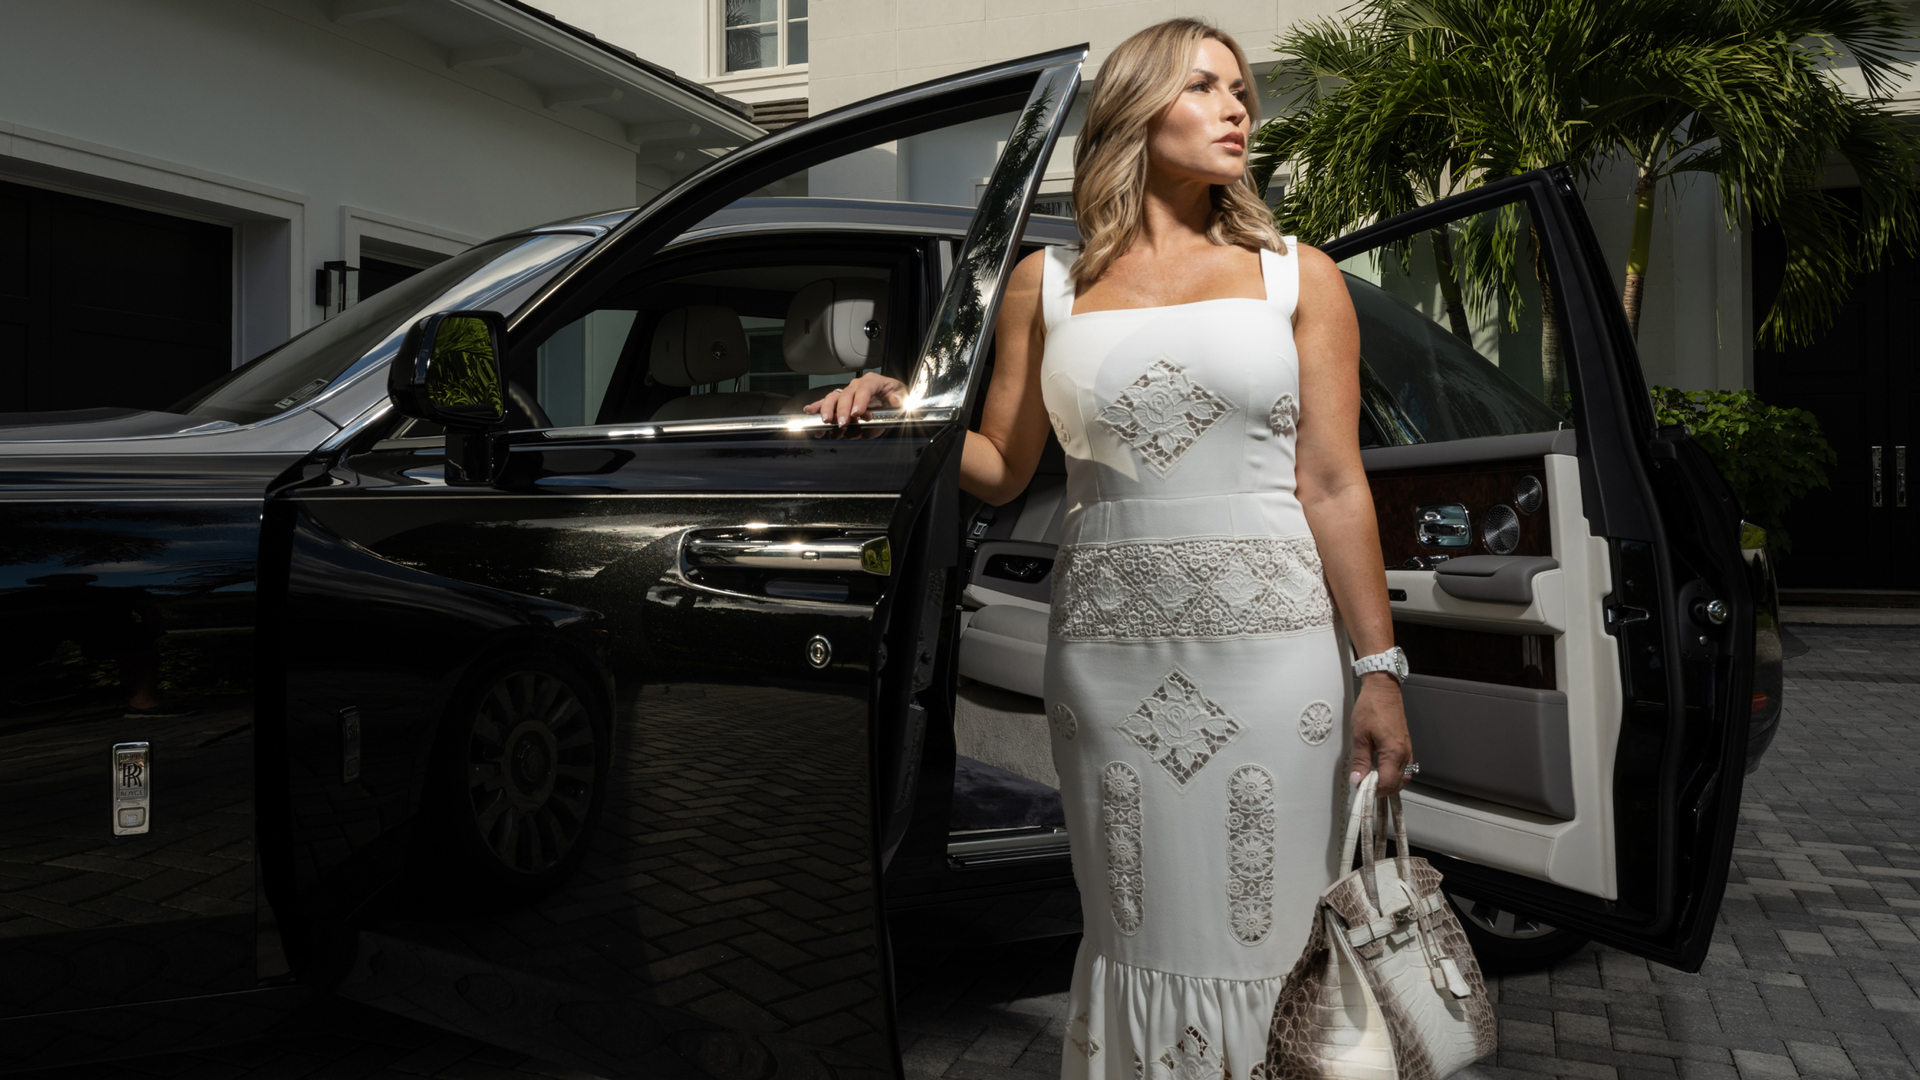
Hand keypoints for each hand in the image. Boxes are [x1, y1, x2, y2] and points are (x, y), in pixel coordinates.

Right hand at [804, 372, 906, 429]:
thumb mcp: (903, 395)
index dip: (860, 400)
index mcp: (873, 382)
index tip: (857, 414)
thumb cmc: (894, 396)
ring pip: (833, 398)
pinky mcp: (841, 404)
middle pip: (846, 394)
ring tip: (826, 422)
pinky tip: (809, 411)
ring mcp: (847, 394)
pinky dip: (817, 407)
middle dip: (842, 410)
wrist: (890, 401)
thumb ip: (900, 399)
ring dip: (828, 410)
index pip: (865, 388)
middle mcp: (856, 386)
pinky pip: (827, 404)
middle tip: (842, 423)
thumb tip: (895, 400)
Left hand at [1349, 673, 1413, 794]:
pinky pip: (1405, 768)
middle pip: (1398, 784)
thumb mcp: (1360, 735)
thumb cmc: (1370, 709)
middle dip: (1382, 790)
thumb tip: (1356, 780)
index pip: (1387, 783)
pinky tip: (1382, 773)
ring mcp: (1408, 750)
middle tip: (1364, 787)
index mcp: (1393, 752)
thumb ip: (1360, 760)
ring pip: (1404, 778)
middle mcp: (1404, 754)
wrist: (1383, 690)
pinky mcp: (1407, 746)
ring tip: (1372, 782)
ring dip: (1390, 784)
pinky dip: (1395, 776)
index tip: (1359, 788)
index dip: (1373, 790)